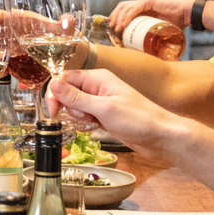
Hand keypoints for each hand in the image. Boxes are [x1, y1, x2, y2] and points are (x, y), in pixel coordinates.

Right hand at [47, 68, 189, 162]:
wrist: (159, 136)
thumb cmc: (138, 119)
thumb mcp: (104, 108)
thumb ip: (76, 97)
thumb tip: (53, 84)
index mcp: (98, 78)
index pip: (66, 78)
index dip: (56, 93)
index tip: (54, 111)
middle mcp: (98, 87)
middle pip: (68, 92)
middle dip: (69, 107)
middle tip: (83, 116)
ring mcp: (101, 102)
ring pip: (75, 106)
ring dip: (78, 116)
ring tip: (94, 122)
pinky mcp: (104, 115)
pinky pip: (85, 115)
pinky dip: (85, 123)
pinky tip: (96, 127)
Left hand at [108, 0, 190, 31]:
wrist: (188, 15)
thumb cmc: (177, 24)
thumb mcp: (160, 31)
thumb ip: (153, 36)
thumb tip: (148, 53)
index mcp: (144, 8)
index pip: (125, 9)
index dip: (116, 16)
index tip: (112, 28)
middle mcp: (143, 3)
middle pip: (122, 6)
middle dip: (114, 17)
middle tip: (112, 29)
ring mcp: (146, 1)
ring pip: (125, 7)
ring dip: (118, 18)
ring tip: (116, 28)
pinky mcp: (150, 0)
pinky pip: (134, 8)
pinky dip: (127, 16)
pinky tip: (124, 24)